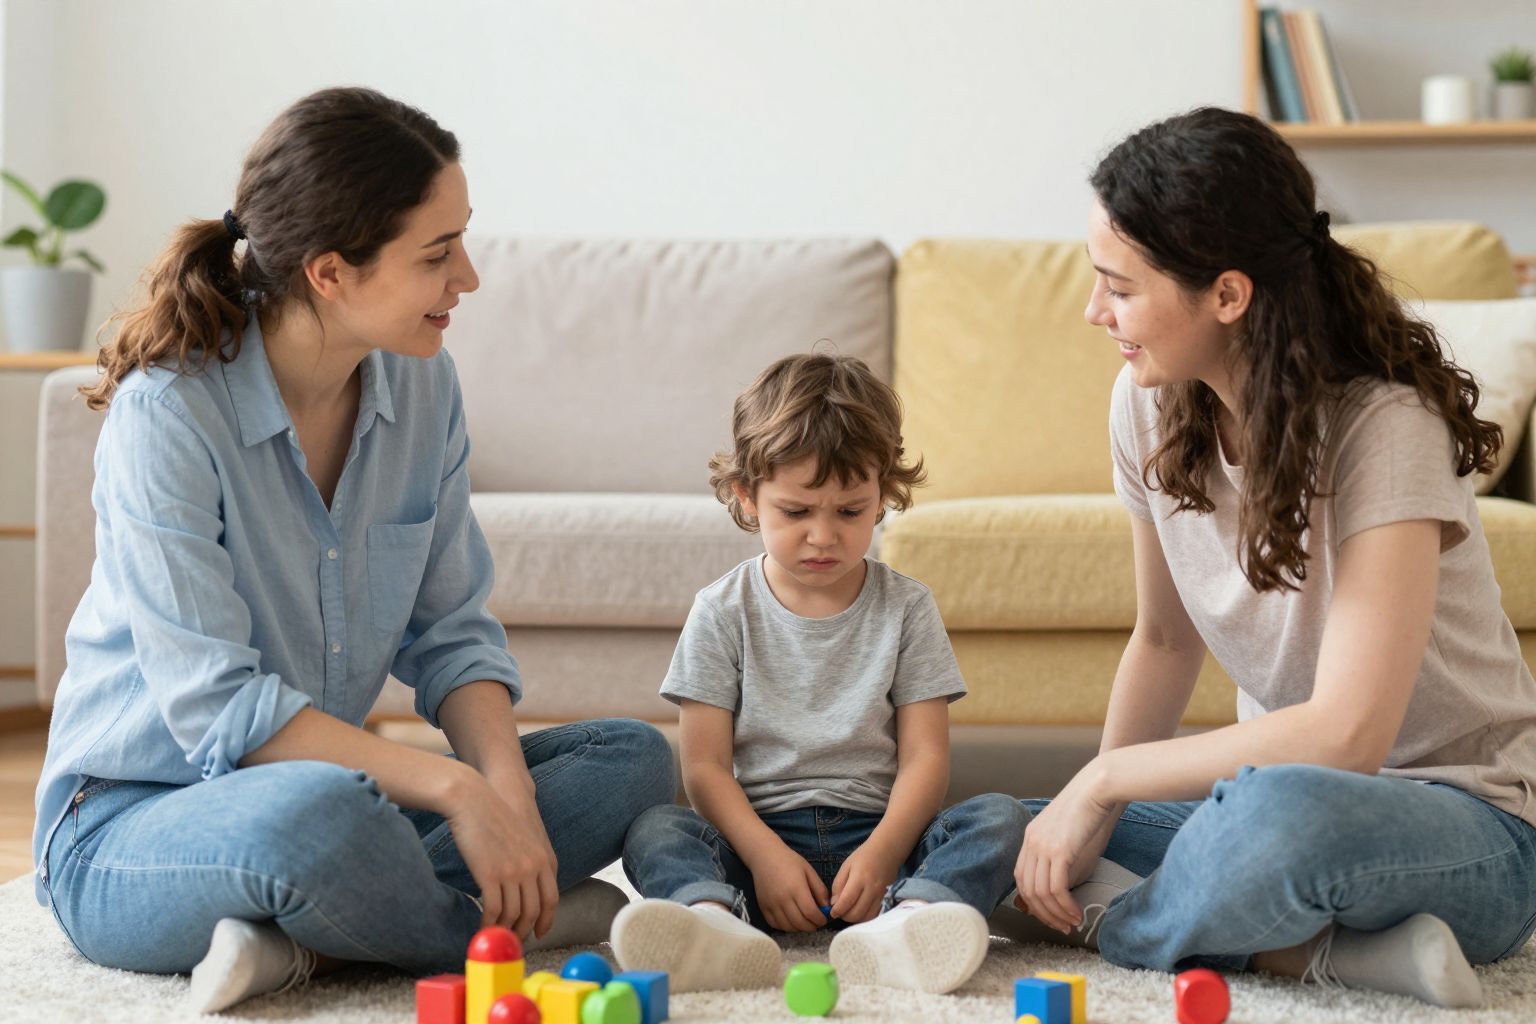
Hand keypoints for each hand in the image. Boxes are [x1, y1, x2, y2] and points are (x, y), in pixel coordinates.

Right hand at [442, 764, 559, 939]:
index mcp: (545, 858)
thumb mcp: (525, 836)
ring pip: (513, 914)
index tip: (539, 932)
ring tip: (495, 937)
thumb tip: (527, 884)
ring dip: (504, 930)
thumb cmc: (495, 815)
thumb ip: (531, 858)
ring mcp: (514, 872)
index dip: (546, 919)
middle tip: (512, 941)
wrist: (474, 799)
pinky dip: (488, 924)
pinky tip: (480, 928)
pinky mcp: (491, 876)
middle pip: (533, 911)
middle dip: (524, 930)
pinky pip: (493, 911)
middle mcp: (534, 867)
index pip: (552, 898)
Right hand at [749, 842, 829, 931]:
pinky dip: (785, 927)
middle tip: (816, 923)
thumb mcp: (809, 871)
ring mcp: (771, 905)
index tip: (824, 919)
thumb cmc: (789, 861)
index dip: (819, 920)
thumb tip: (826, 908)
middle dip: (811, 926)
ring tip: (805, 922)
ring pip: (788, 927)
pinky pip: (775, 924)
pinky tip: (791, 921)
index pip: (810, 912)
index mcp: (796, 888)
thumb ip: (820, 890)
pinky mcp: (763, 907)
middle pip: (800, 923)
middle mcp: (783, 899)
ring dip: (799, 928)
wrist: (764, 857)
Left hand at [828, 842, 899, 923]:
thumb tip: (834, 904)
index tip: (831, 912)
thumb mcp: (846, 866)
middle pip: (857, 913)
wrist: (887, 850)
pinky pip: (874, 914)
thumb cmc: (864, 856)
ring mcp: (880, 895)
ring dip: (854, 919)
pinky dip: (864, 917)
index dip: (837, 910)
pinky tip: (858, 911)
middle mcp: (871, 888)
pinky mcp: (885, 898)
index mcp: (859, 878)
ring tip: (848, 911)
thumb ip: (838, 885)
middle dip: (844, 916)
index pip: (847, 901)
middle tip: (839, 911)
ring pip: (866, 917)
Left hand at [1013, 763, 1117, 933]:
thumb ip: (1059, 856)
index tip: (1049, 914)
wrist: (1097, 788)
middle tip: (1061, 926)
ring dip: (1056, 914)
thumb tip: (1061, 887)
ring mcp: (1043, 846)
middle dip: (1044, 914)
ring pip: (1041, 893)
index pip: (1021, 878)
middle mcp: (1032, 842)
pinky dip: (1065, 906)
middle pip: (1028, 890)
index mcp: (1030, 837)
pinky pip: (1056, 889)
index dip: (1033, 902)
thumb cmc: (1089, 809)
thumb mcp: (1067, 834)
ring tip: (1072, 923)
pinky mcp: (1059, 850)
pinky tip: (1076, 912)